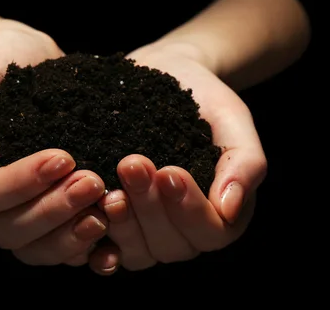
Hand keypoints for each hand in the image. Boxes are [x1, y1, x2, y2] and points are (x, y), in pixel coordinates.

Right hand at [0, 25, 108, 265]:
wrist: (28, 60)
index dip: (21, 185)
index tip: (64, 157)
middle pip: (8, 230)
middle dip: (53, 210)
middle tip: (94, 182)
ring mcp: (9, 213)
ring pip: (33, 248)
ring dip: (70, 234)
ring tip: (107, 209)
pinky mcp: (41, 215)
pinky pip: (57, 247)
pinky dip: (83, 248)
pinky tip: (112, 237)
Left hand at [87, 43, 266, 273]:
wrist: (165, 76)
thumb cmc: (204, 100)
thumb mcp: (232, 120)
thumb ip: (244, 164)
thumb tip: (229, 210)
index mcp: (221, 213)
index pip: (210, 232)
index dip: (189, 209)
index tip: (169, 171)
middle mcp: (185, 231)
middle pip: (171, 245)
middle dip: (150, 208)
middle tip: (131, 165)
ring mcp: (148, 234)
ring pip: (139, 253)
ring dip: (123, 224)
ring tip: (107, 188)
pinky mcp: (116, 225)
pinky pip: (106, 251)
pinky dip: (95, 244)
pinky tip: (85, 221)